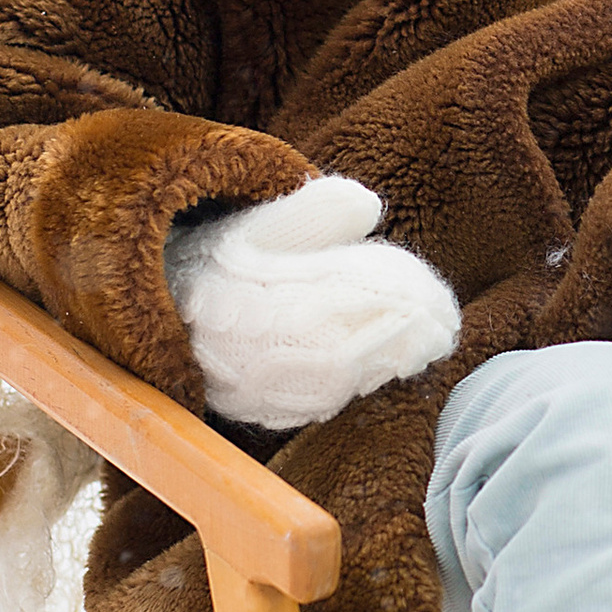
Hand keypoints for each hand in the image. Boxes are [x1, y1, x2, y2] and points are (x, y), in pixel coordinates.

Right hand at [163, 174, 459, 428]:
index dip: (378, 295)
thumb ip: (312, 210)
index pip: (323, 297)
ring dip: (383, 363)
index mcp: (238, 291)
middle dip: (394, 336)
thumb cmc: (225, 256)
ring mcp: (244, 384)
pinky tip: (390, 367)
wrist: (169, 307)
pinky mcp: (251, 408)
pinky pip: (309, 404)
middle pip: (332, 347)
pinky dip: (355, 385)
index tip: (423, 295)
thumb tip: (367, 204)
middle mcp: (237, 346)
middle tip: (442, 326)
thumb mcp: (259, 218)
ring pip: (325, 381)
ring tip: (429, 344)